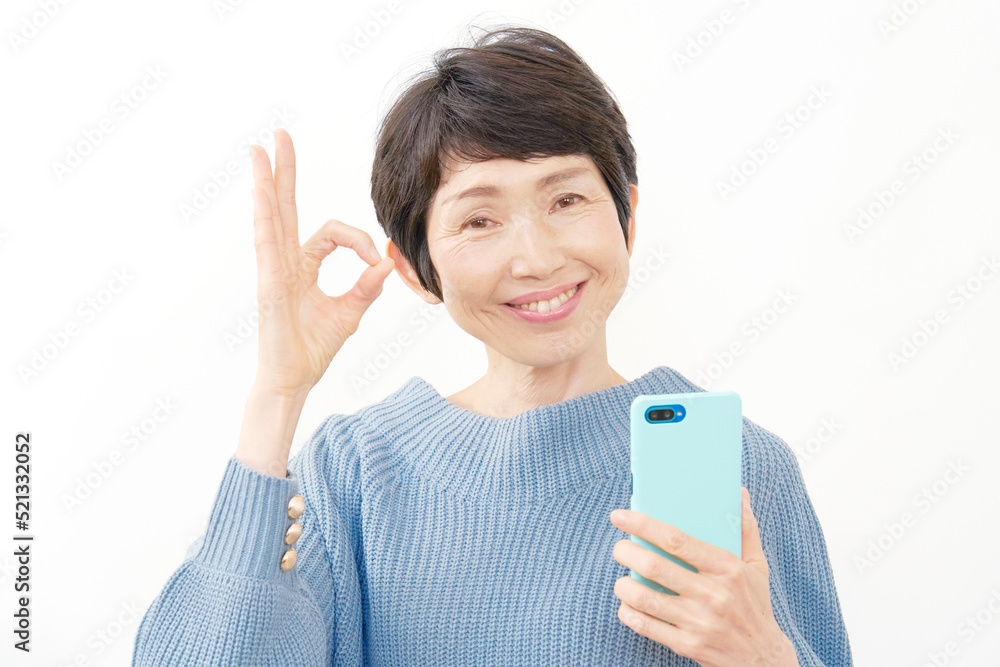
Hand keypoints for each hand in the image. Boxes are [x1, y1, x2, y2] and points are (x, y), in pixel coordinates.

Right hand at [248, 129, 394, 396]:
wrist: (293, 380)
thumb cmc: (312, 349)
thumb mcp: (349, 313)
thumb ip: (366, 286)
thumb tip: (386, 263)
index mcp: (303, 267)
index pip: (332, 233)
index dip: (358, 240)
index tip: (374, 261)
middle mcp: (284, 263)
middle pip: (284, 207)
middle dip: (283, 171)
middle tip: (278, 135)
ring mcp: (273, 272)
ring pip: (270, 217)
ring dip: (266, 183)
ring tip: (260, 151)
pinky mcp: (269, 285)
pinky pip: (267, 246)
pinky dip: (265, 219)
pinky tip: (260, 194)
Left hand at [609, 487, 798, 666]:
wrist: (765, 660)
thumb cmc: (756, 606)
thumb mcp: (757, 566)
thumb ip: (746, 529)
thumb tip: (738, 493)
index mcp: (727, 568)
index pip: (676, 539)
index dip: (643, 525)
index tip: (620, 516)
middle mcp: (712, 594)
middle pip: (654, 565)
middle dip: (626, 552)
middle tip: (619, 548)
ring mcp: (699, 621)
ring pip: (645, 597)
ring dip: (623, 585)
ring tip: (622, 579)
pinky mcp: (688, 645)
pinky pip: (646, 626)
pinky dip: (629, 613)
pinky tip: (627, 605)